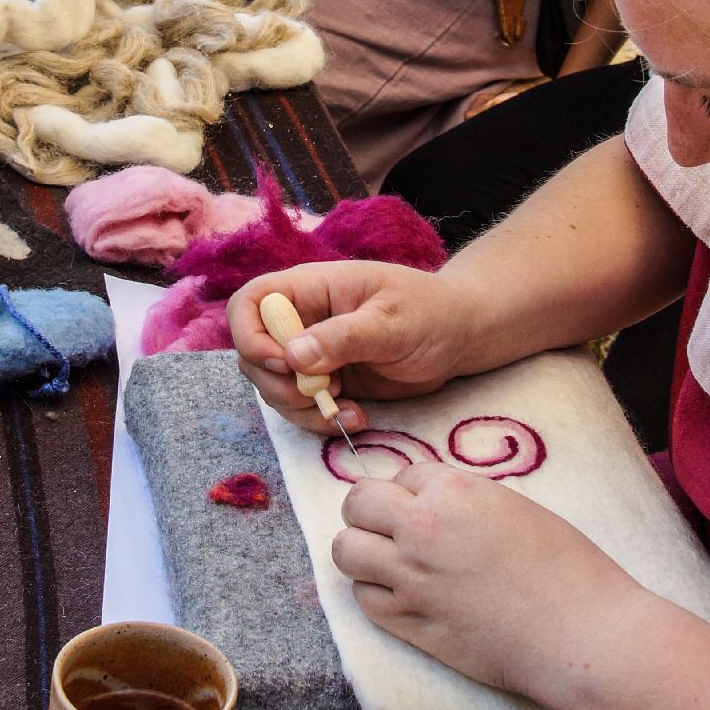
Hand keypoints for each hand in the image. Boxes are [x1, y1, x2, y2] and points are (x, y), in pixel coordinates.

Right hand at [228, 260, 472, 431]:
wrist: (459, 336)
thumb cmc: (430, 312)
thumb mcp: (392, 322)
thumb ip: (345, 337)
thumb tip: (293, 356)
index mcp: (310, 288)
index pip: (250, 303)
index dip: (250, 335)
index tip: (282, 363)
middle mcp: (302, 320)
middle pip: (252, 354)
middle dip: (277, 384)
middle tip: (318, 395)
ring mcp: (311, 354)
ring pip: (274, 387)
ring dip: (301, 409)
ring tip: (347, 412)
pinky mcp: (327, 382)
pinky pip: (302, 407)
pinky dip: (321, 420)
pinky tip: (358, 418)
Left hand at [333, 458, 640, 699]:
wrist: (579, 632)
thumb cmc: (568, 567)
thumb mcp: (517, 509)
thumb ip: (468, 502)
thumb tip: (439, 506)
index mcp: (454, 489)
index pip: (403, 474)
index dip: (413, 490)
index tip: (426, 506)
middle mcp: (421, 527)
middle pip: (358, 504)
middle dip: (370, 512)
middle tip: (391, 528)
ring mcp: (410, 577)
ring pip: (346, 551)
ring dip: (361, 551)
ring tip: (384, 560)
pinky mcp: (409, 623)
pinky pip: (363, 598)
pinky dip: (373, 593)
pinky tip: (399, 595)